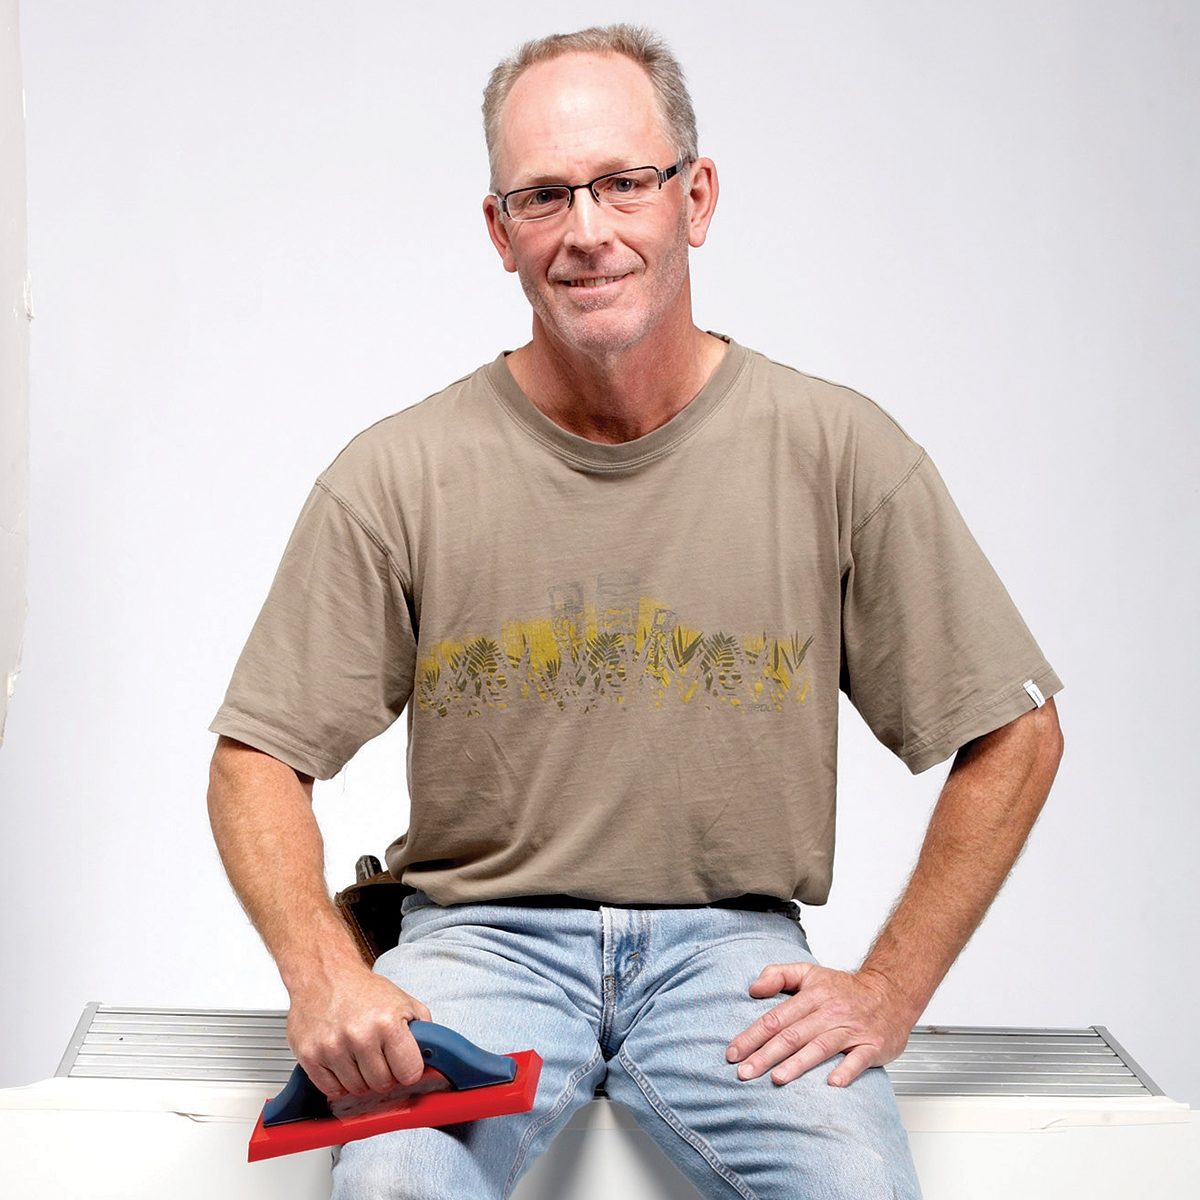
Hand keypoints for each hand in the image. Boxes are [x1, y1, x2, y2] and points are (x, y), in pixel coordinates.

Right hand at [287, 967, 432, 1099]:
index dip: (408, 1071)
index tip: (403, 1065)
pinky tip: (341, 1062)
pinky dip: (338, 1082)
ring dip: (360, 1079)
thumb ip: (422, 1030)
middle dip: (384, 1075)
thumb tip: (433, 1058)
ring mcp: (332, 1048)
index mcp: (388, 1022)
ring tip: (359, 1056)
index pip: (409, 1073)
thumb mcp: (403, 1001)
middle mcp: (360, 1036)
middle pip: (382, 1084)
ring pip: (356, 1090)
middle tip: (378, 1058)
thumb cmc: (364, 990)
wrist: (324, 974)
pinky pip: (331, 1090)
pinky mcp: (309, 1055)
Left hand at [724, 962, 915, 1087]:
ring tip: (777, 1078)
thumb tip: (753, 988)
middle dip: (766, 1055)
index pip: (776, 1017)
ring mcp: (851, 1030)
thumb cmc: (845, 988)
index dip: (753, 1035)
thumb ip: (779, 975)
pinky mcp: (873, 1045)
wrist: (891, 992)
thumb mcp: (810, 972)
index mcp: (813, 996)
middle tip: (744, 1073)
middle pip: (793, 1035)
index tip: (733, 1052)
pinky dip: (846, 1071)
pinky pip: (859, 1059)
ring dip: (798, 1064)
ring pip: (820, 1047)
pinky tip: (832, 1084)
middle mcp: (830, 1012)